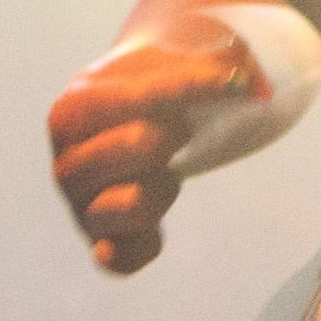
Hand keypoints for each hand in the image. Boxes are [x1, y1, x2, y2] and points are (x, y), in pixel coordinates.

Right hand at [46, 32, 259, 274]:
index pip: (142, 97)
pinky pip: (121, 260)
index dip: (196, 87)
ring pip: (133, 205)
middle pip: (140, 145)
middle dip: (174, 133)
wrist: (128, 122)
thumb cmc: (151, 89)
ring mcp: (79, 206)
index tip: (241, 83)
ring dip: (163, 187)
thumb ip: (217, 62)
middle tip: (179, 130)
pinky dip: (140, 249)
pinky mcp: (99, 243)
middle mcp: (66, 161)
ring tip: (163, 171)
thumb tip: (255, 85)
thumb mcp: (174, 61)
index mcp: (74, 109)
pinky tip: (154, 233)